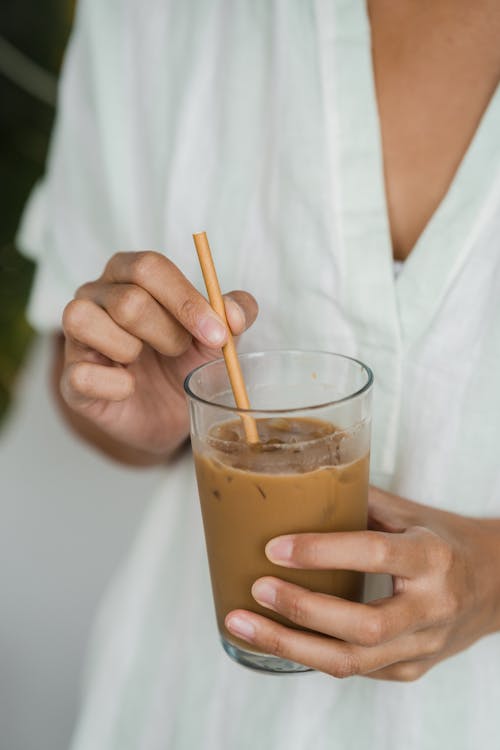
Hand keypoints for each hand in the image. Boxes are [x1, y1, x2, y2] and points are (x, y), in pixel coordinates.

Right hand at [60, 251, 256, 457]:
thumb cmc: (187, 360)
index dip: (185, 301)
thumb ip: (235, 313)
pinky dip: (116, 386)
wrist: (170, 413)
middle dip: (167, 334)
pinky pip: (81, 373)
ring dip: (131, 350)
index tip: (216, 335)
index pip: (150, 268)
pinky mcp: (70, 376)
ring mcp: (76, 334)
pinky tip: (128, 389)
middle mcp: (95, 294)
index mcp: (130, 273)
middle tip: (179, 352)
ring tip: (144, 363)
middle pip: (128, 301)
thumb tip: (235, 314)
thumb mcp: (218, 334)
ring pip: (89, 322)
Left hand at [225, 488, 499, 680]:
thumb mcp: (411, 513)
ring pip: (352, 662)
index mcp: (432, 557)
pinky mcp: (411, 670)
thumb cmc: (447, 541)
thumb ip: (359, 501)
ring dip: (290, 645)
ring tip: (242, 624)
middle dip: (300, 611)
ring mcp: (423, 647)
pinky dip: (310, 654)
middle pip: (361, 626)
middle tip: (256, 589)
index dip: (320, 552)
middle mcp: (432, 608)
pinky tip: (276, 637)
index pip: (373, 554)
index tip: (274, 547)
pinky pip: (355, 670)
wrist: (498, 587)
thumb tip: (299, 486)